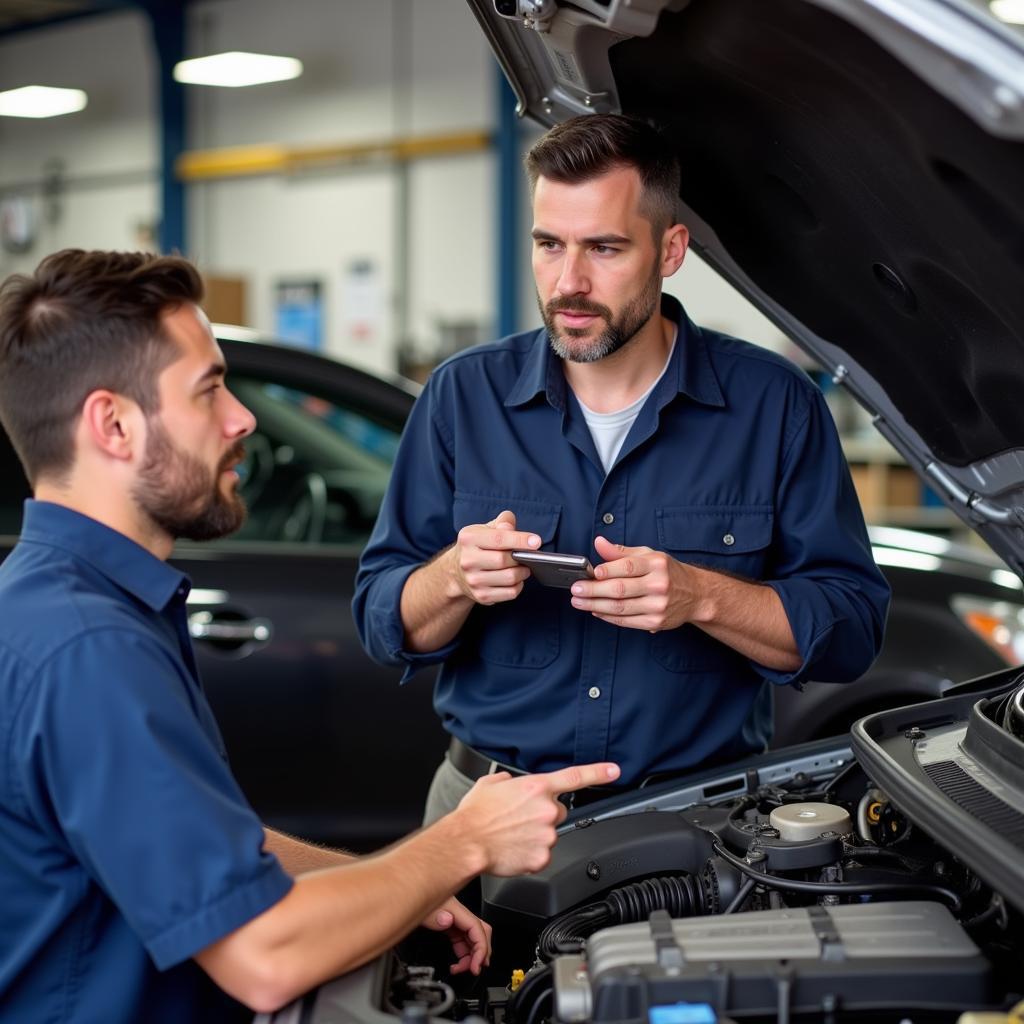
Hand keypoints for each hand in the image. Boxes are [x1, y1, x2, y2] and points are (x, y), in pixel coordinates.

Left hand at [421, 897, 492, 974]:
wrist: (409, 894)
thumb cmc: (414, 899)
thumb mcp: (423, 909)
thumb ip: (434, 916)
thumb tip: (447, 920)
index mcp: (456, 909)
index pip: (478, 928)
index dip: (481, 949)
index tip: (476, 966)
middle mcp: (459, 914)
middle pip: (480, 933)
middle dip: (481, 953)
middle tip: (473, 969)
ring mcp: (455, 920)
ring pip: (472, 939)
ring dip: (471, 956)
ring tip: (461, 969)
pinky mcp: (449, 926)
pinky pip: (463, 941)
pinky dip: (464, 954)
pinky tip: (458, 963)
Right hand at [449, 509, 540, 605]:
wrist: (457, 570)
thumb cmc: (478, 545)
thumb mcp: (486, 528)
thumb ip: (502, 522)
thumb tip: (511, 528)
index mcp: (468, 538)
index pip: (498, 538)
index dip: (520, 540)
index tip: (536, 541)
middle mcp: (468, 560)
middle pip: (504, 560)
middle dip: (521, 557)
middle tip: (529, 555)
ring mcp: (473, 580)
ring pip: (509, 578)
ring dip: (522, 572)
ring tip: (524, 566)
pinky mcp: (481, 595)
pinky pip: (510, 593)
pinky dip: (519, 585)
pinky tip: (517, 579)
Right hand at [454, 762, 620, 875]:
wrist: (465, 843)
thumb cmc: (474, 815)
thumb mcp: (490, 784)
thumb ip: (507, 781)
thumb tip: (510, 783)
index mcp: (537, 787)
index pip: (576, 777)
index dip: (599, 773)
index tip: (615, 771)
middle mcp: (546, 810)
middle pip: (558, 811)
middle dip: (543, 815)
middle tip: (521, 820)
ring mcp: (546, 836)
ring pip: (550, 835)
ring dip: (536, 835)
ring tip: (512, 836)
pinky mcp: (541, 858)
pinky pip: (542, 856)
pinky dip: (530, 854)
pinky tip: (514, 850)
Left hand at [569, 535, 701, 632]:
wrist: (696, 594)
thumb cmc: (668, 572)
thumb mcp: (648, 555)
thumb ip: (621, 552)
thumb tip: (598, 543)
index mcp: (657, 564)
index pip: (627, 567)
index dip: (607, 570)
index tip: (590, 573)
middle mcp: (659, 585)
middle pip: (620, 589)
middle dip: (594, 590)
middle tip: (576, 590)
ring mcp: (658, 605)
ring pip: (620, 607)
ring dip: (595, 605)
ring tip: (579, 601)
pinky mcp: (656, 622)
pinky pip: (626, 621)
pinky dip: (608, 616)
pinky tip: (595, 610)